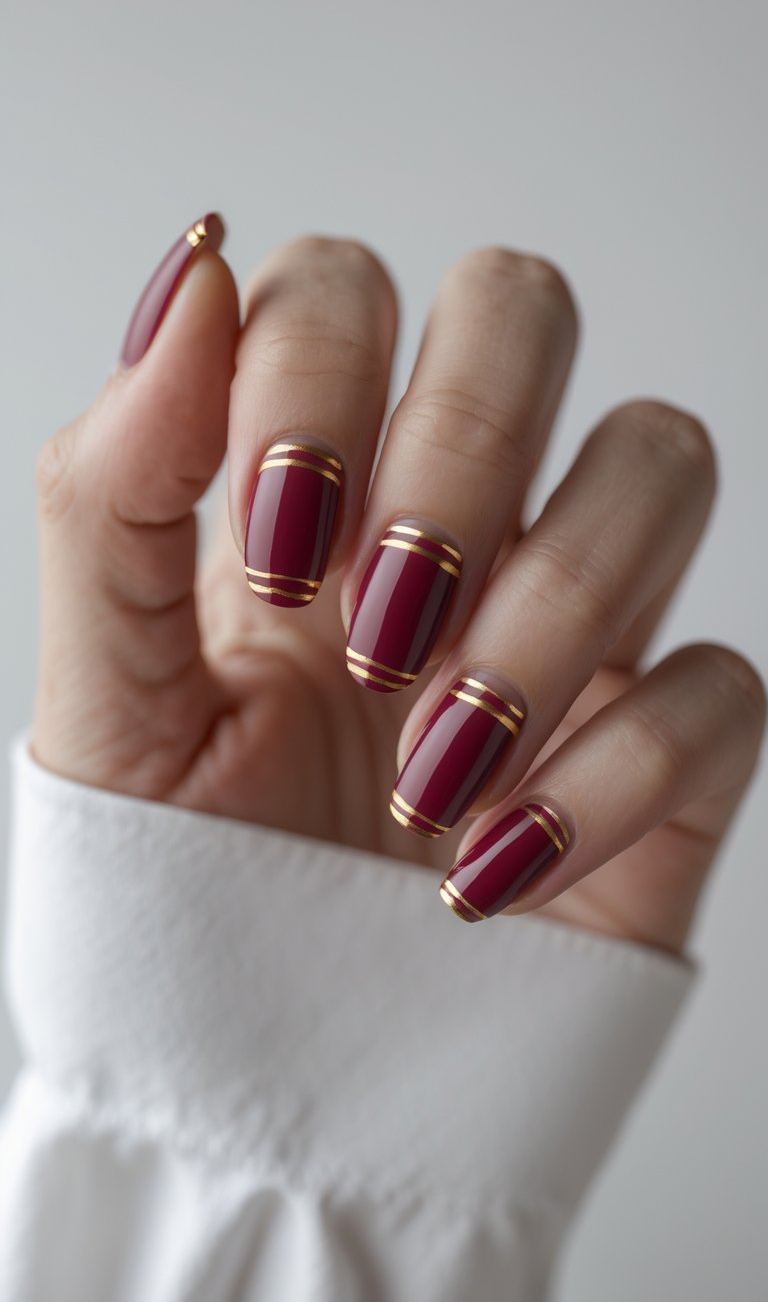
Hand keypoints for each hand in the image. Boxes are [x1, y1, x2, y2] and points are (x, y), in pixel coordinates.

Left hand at [32, 218, 764, 953]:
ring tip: (427, 768)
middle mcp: (452, 524)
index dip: (315, 377)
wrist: (269, 1090)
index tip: (274, 550)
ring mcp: (572, 625)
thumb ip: (114, 488)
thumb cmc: (178, 891)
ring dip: (546, 607)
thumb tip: (197, 266)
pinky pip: (719, 683)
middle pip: (525, 309)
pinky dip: (610, 773)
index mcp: (304, 494)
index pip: (344, 289)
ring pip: (659, 461)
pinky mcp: (663, 751)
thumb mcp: (105, 699)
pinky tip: (494, 867)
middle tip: (375, 622)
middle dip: (457, 444)